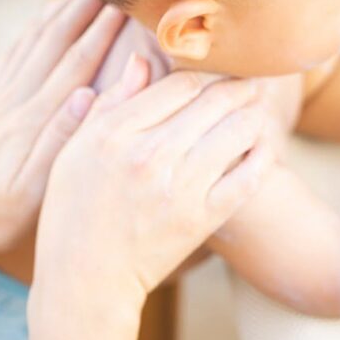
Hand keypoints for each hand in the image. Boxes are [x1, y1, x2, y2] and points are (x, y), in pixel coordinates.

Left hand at [0, 0, 126, 255]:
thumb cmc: (1, 210)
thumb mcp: (35, 186)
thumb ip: (60, 138)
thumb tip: (86, 94)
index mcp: (35, 119)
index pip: (76, 64)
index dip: (102, 32)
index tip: (125, 5)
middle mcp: (18, 99)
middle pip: (55, 41)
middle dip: (84, 9)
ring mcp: (2, 96)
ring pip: (34, 40)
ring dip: (60, 11)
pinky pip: (14, 52)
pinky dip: (33, 27)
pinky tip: (44, 17)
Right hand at [30, 56, 271, 339]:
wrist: (86, 279)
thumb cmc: (73, 211)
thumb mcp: (74, 151)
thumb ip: (110, 103)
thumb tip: (141, 60)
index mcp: (115, 133)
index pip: (179, 83)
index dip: (206, 71)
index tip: (218, 69)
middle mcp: (150, 155)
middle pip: (214, 101)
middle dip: (239, 85)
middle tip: (253, 79)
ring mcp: (180, 188)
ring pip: (237, 131)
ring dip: (253, 114)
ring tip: (258, 108)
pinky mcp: (201, 219)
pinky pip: (246, 178)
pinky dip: (262, 157)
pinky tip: (266, 146)